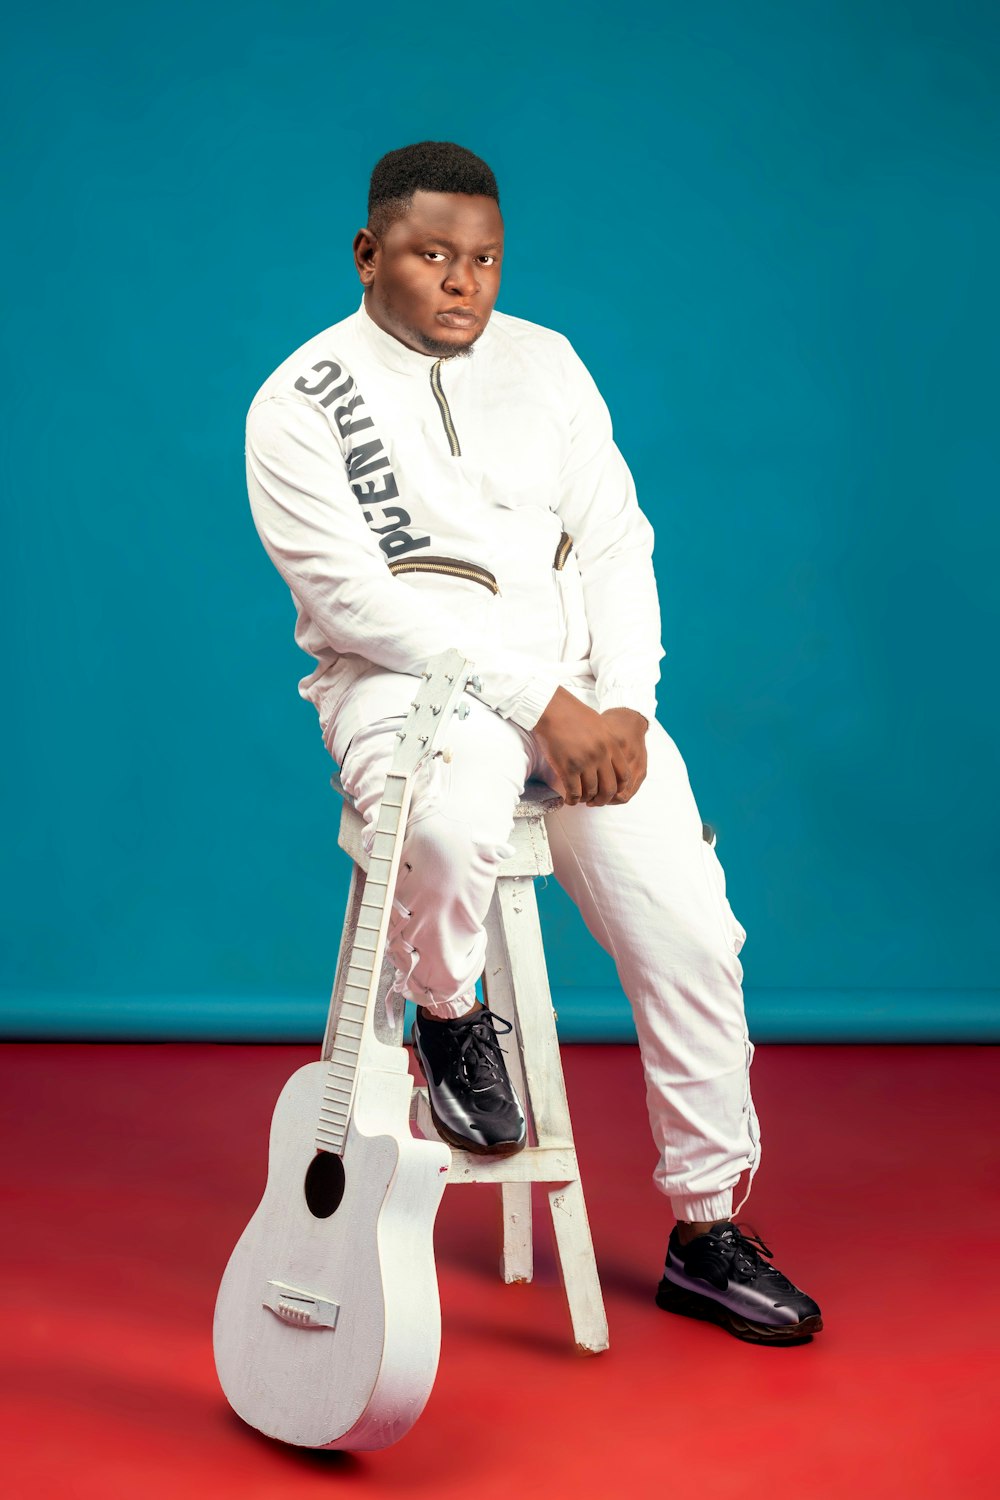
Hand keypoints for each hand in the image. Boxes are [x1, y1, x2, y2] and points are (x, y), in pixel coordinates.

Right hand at [533, 688, 647, 806]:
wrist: (552, 709)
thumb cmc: (573, 715)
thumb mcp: (599, 725)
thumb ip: (607, 744)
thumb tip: (608, 760)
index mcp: (611, 745)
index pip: (623, 775)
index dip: (619, 788)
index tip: (611, 792)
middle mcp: (601, 755)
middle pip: (609, 788)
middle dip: (603, 799)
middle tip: (595, 802)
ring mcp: (585, 762)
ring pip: (591, 792)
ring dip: (586, 799)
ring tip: (580, 798)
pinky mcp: (568, 767)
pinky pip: (574, 791)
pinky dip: (572, 799)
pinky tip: (569, 799)